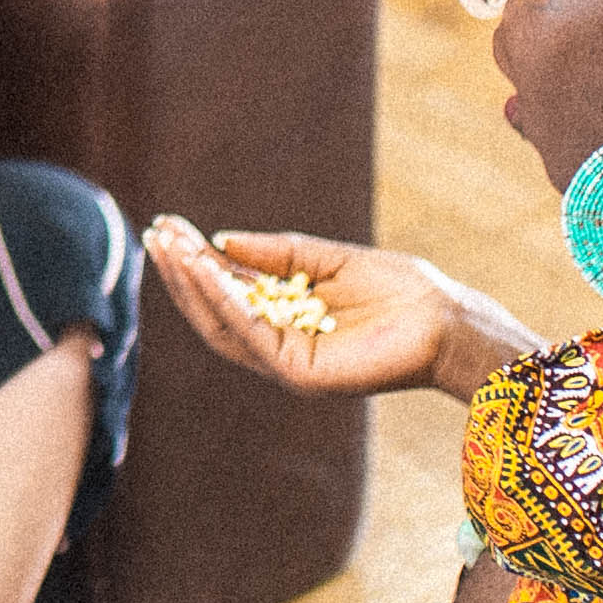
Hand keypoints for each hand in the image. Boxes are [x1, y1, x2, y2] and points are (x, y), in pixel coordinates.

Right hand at [145, 218, 536, 400]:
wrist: (447, 319)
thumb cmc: (399, 290)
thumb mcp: (327, 260)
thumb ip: (278, 254)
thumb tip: (222, 241)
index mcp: (285, 319)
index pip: (227, 292)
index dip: (194, 263)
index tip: (167, 227)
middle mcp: (280, 346)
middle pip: (214, 313)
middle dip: (182, 275)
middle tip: (155, 234)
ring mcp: (288, 364)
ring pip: (224, 327)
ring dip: (193, 287)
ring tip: (170, 248)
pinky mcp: (303, 375)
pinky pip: (254, 336)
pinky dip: (227, 303)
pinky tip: (208, 270)